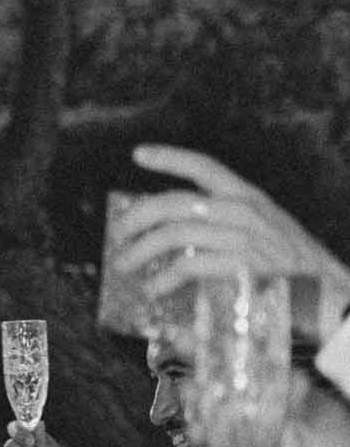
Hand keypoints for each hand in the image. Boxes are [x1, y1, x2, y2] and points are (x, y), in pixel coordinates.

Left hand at [122, 145, 349, 316]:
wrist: (329, 293)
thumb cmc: (293, 267)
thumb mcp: (264, 232)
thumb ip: (226, 227)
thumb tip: (180, 236)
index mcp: (249, 197)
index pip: (205, 166)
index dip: (170, 158)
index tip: (139, 154)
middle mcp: (243, 210)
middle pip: (174, 203)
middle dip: (138, 217)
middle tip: (119, 234)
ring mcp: (242, 237)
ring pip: (174, 233)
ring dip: (141, 250)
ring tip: (126, 265)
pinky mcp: (240, 266)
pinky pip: (189, 265)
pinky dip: (165, 278)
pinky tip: (155, 288)